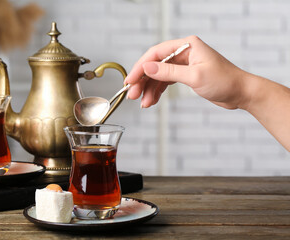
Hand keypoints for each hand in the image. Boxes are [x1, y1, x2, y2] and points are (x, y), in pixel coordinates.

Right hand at [125, 35, 247, 108]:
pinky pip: (165, 82)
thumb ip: (169, 72)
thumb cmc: (224, 81)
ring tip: (144, 103)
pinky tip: (151, 101)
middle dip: (143, 81)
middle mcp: (183, 52)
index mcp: (186, 45)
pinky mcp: (184, 75)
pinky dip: (157, 91)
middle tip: (133, 95)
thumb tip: (146, 68)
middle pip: (155, 65)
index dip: (140, 67)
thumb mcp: (195, 76)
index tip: (130, 81)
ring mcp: (183, 64)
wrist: (240, 93)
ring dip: (149, 89)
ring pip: (159, 75)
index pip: (156, 53)